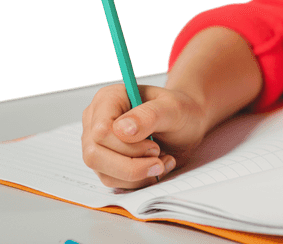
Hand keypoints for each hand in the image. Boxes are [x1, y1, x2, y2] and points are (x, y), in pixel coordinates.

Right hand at [80, 84, 208, 189]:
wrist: (187, 124)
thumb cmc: (179, 111)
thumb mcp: (173, 108)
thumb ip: (148, 115)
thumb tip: (121, 130)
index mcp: (107, 99)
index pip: (100, 131)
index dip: (126, 146)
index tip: (154, 146)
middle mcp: (96, 121)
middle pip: (95, 155)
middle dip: (131, 165)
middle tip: (159, 157)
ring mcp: (98, 144)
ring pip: (104, 173)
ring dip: (138, 174)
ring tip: (162, 160)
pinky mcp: (106, 162)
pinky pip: (114, 182)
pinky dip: (139, 180)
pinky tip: (157, 165)